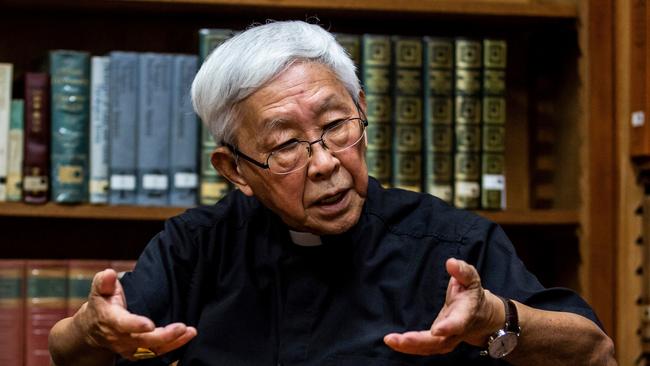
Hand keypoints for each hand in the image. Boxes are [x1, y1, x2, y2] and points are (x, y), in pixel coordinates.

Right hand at [75, 269, 196, 360]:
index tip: (149, 325)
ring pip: (152, 349)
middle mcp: (120, 338)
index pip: (123, 324)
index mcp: (111, 320)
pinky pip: (157, 352)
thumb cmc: (101, 305)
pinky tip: (187, 336)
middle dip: (163, 336)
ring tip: (190, 332)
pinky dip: (173, 346)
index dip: (135, 325)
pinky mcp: (138, 352)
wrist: (92, 331)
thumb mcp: (99, 291)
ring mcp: (130, 348)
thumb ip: (104, 282)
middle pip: (143, 340)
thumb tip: (109, 273)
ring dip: (173, 342)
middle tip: (181, 327)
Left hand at [383, 258, 502, 355]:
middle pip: (438, 341)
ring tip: (391, 340)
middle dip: (419, 341)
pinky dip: (408, 347)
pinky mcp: (437, 342)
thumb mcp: (471, 279)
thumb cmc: (472, 294)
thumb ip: (462, 271)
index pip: (458, 323)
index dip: (448, 327)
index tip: (436, 330)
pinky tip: (394, 342)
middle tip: (400, 339)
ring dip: (409, 346)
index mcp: (465, 314)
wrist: (481, 316)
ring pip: (429, 348)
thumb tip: (451, 262)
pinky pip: (423, 348)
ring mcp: (447, 339)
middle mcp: (456, 332)